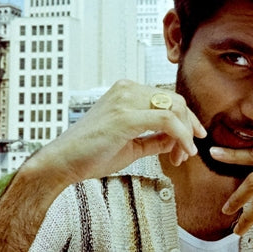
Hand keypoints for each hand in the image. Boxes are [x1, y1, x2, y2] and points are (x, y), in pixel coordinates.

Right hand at [27, 80, 206, 185]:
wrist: (60, 163)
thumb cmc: (90, 154)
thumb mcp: (131, 145)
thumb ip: (155, 139)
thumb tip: (178, 139)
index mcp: (127, 91)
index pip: (167, 98)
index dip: (185, 119)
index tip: (192, 138)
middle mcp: (127, 89)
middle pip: (175, 100)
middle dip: (188, 126)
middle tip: (188, 151)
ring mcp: (125, 100)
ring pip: (174, 107)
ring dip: (184, 133)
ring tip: (180, 156)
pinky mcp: (125, 116)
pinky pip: (166, 119)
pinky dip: (180, 135)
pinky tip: (181, 151)